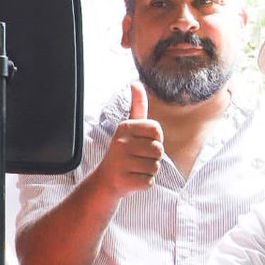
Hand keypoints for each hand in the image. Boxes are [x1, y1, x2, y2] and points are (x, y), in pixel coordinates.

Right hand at [93, 82, 162, 197]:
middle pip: (159, 149)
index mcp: (124, 127)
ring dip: (149, 170)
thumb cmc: (123, 152)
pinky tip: (132, 179)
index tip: (141, 143)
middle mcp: (121, 143)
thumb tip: (136, 82)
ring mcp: (122, 163)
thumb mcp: (128, 128)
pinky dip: (144, 183)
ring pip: (155, 166)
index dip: (154, 139)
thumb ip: (137, 106)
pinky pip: (150, 181)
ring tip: (134, 168)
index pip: (157, 130)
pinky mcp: (125, 181)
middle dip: (153, 157)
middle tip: (137, 159)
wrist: (106, 180)